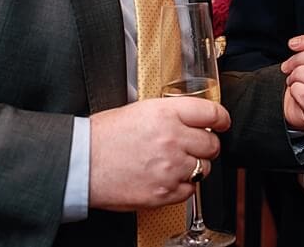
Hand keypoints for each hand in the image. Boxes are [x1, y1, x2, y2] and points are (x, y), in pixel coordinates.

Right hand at [88, 97, 229, 210]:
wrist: (81, 164)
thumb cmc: (103, 136)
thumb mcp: (139, 110)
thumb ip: (169, 114)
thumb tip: (190, 120)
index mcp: (166, 113)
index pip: (212, 113)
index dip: (221, 119)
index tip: (222, 123)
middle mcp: (173, 139)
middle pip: (212, 144)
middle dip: (207, 145)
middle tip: (195, 146)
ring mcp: (171, 167)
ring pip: (204, 169)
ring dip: (195, 166)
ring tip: (175, 164)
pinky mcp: (164, 192)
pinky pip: (190, 190)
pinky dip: (183, 186)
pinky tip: (168, 178)